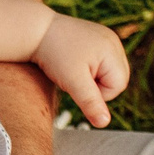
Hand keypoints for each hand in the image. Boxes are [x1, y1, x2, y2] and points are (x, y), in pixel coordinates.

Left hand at [29, 12, 130, 127]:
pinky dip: (87, 68)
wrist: (35, 31)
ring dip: (91, 77)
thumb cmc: (53, 55)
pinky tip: (73, 61)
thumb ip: (90, 102)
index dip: (97, 93)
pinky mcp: (97, 40)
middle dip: (96, 85)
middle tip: (73, 76)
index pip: (118, 86)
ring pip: (108, 73)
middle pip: (117, 79)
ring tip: (72, 67)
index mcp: (112, 50)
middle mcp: (113, 42)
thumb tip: (105, 123)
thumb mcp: (72, 82)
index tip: (76, 82)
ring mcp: (106, 39)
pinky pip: (100, 63)